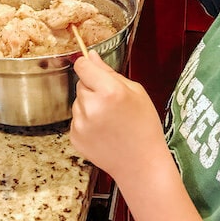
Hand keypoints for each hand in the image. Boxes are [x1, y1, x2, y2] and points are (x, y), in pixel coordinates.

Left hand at [70, 51, 167, 179]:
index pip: (82, 66)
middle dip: (93, 89)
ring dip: (89, 106)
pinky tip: (103, 131)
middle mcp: (91, 106)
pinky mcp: (75, 137)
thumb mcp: (136, 92)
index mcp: (109, 92)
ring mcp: (81, 123)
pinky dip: (86, 122)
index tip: (92, 69)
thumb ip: (110, 72)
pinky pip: (76, 119)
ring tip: (109, 120)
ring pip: (78, 102)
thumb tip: (91, 56)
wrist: (141, 164)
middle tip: (112, 103)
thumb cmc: (144, 126)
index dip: (87, 65)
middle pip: (81, 84)